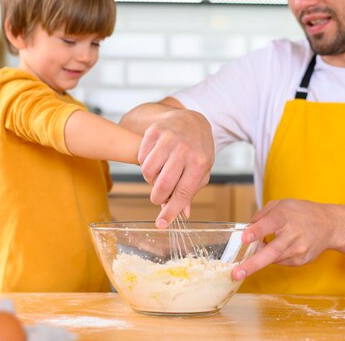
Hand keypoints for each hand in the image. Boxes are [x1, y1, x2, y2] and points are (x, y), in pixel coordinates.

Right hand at [138, 108, 213, 227]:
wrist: (191, 119)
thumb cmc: (198, 149)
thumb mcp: (202, 169)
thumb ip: (191, 190)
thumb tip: (183, 213)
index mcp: (200, 162)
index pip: (183, 192)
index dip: (171, 211)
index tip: (161, 224)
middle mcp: (184, 150)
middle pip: (163, 185)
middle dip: (158, 198)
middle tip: (159, 198)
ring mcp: (168, 139)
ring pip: (148, 172)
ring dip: (150, 180)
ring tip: (159, 175)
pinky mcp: (154, 132)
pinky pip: (142, 158)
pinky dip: (145, 165)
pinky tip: (155, 161)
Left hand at [232, 199, 338, 280]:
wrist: (329, 225)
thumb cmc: (301, 212)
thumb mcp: (281, 204)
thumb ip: (262, 215)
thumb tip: (246, 230)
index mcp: (286, 215)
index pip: (270, 223)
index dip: (257, 231)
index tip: (244, 238)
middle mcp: (293, 234)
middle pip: (272, 251)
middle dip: (253, 264)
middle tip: (236, 273)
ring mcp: (298, 249)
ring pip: (273, 258)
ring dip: (259, 259)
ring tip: (251, 256)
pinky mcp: (301, 260)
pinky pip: (279, 261)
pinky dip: (273, 257)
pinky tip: (279, 248)